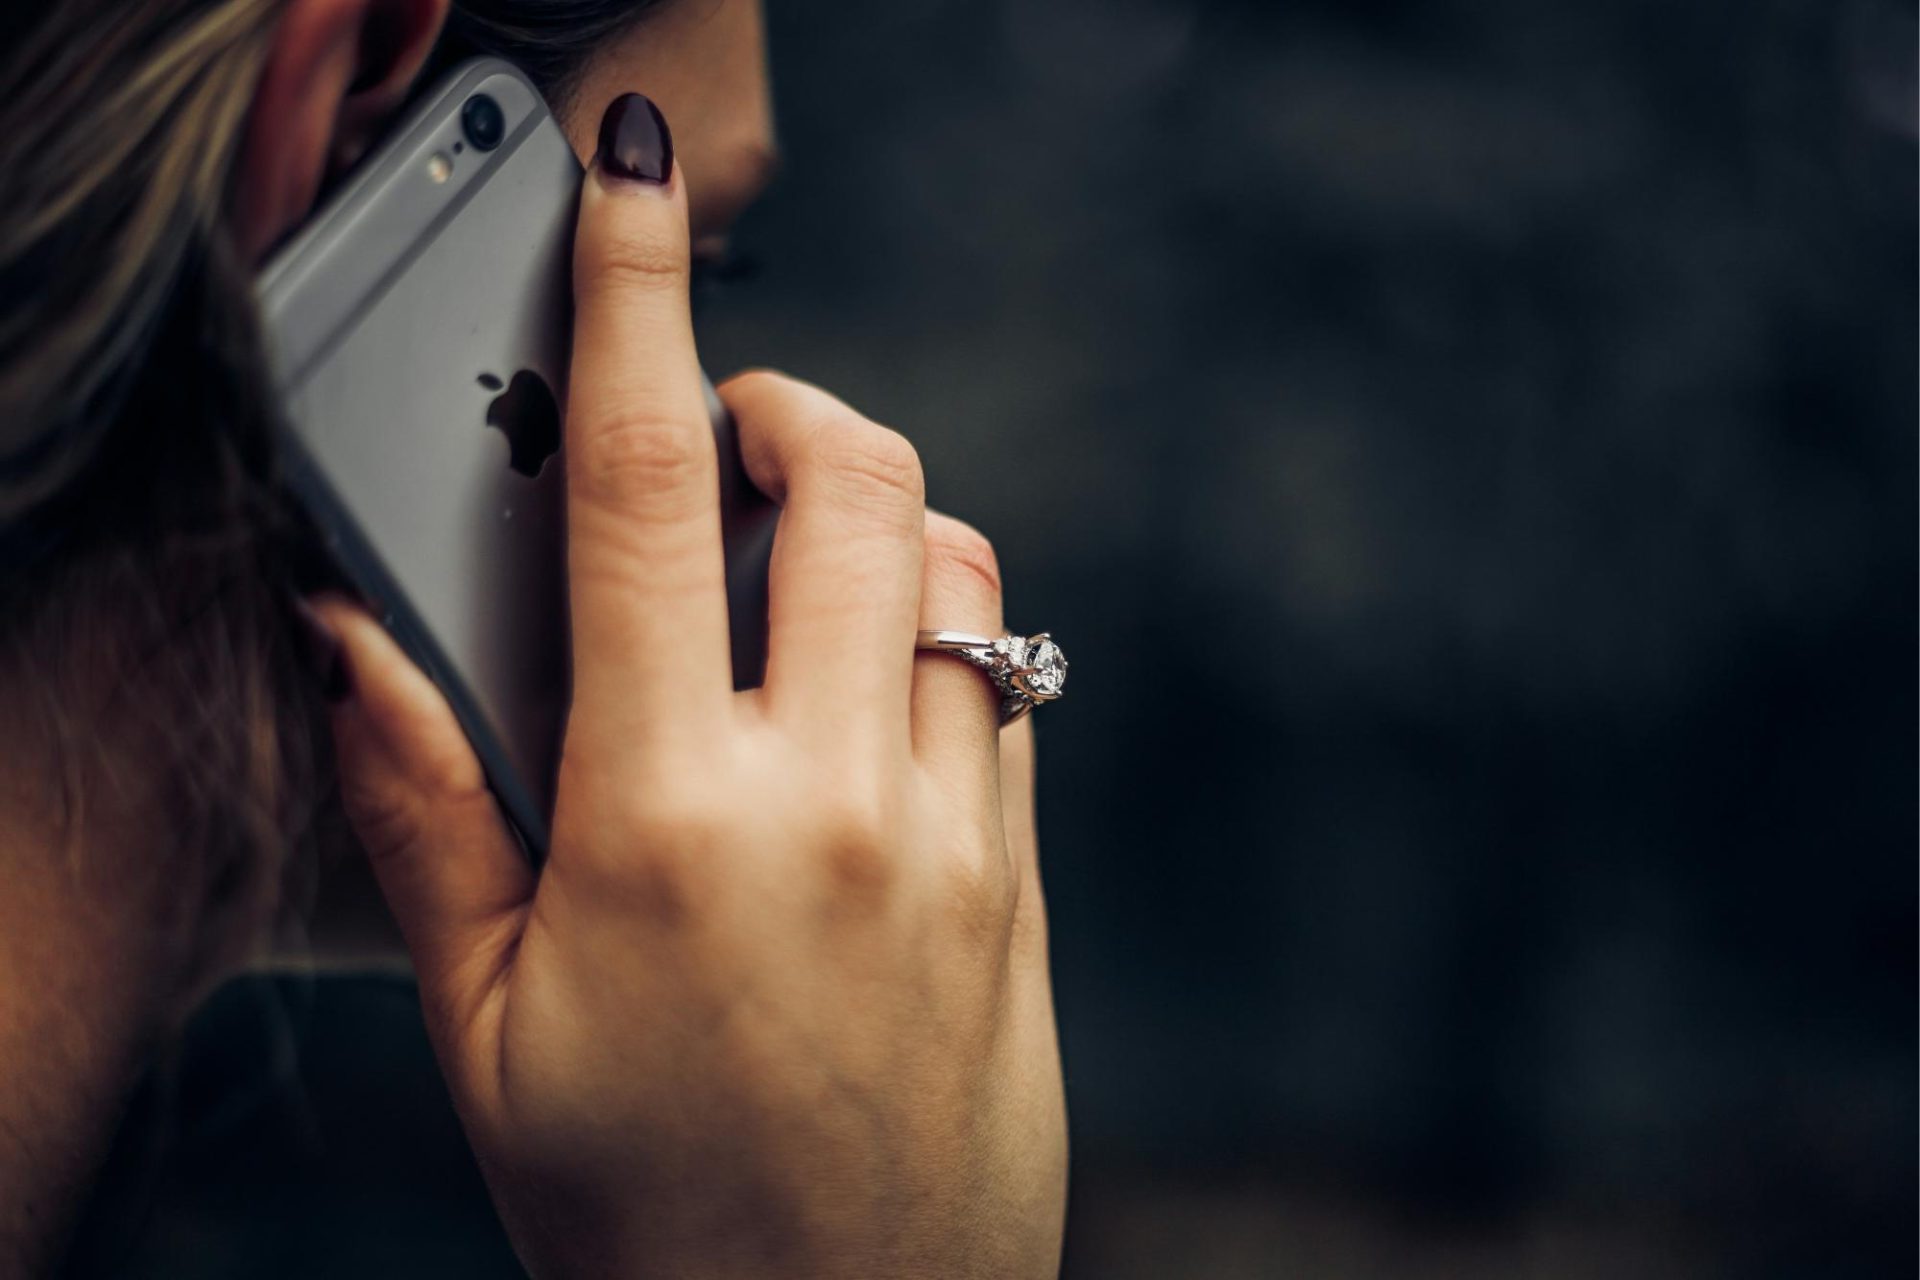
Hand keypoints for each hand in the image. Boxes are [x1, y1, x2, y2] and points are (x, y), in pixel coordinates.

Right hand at [308, 94, 1066, 1278]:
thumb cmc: (642, 1221)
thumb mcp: (483, 1026)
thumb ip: (423, 810)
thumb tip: (361, 644)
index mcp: (665, 821)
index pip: (645, 493)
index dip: (637, 308)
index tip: (635, 196)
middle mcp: (835, 805)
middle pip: (856, 478)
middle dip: (787, 406)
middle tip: (721, 443)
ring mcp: (953, 845)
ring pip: (958, 572)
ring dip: (877, 523)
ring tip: (793, 587)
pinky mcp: (1021, 890)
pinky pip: (1008, 693)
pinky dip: (939, 642)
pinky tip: (862, 711)